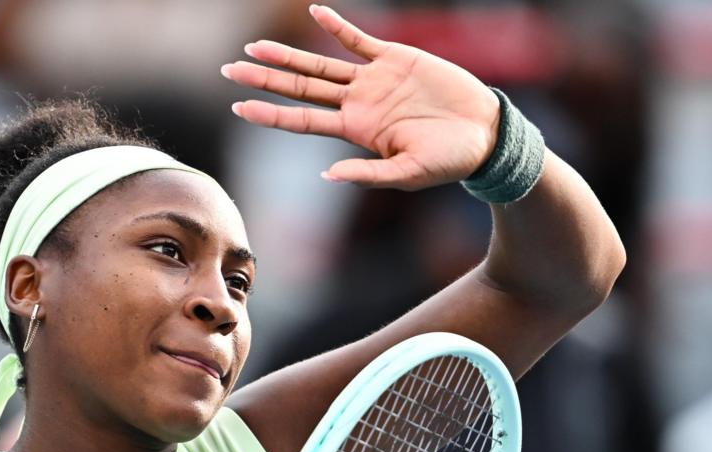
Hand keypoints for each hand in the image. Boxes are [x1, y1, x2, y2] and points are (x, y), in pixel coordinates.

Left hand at [221, 4, 499, 189]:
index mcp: (354, 131)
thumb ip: (367, 174)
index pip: (301, 120)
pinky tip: (315, 11)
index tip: (237, 107)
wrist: (484, 133)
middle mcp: (356, 103)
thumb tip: (326, 175)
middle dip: (264, 79)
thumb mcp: (407, 174)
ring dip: (288, 56)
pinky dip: (337, 25)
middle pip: (300, 88)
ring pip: (320, 64)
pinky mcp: (395, 57)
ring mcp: (373, 79)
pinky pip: (359, 39)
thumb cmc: (448, 161)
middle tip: (227, 70)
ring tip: (254, 47)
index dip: (269, 113)